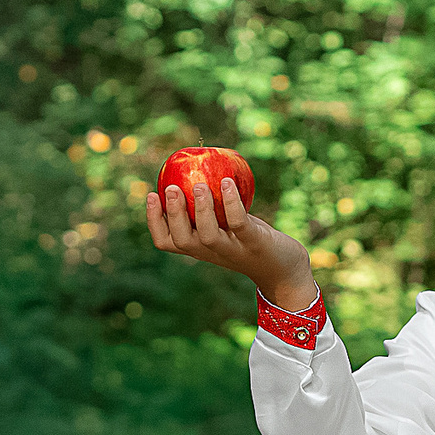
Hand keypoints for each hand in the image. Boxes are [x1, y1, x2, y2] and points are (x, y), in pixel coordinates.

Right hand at [144, 171, 315, 309]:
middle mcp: (211, 252)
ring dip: (201, 209)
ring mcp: (232, 249)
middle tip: (170, 188)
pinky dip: (231, 202)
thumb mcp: (224, 225)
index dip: (153, 220)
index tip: (151, 194)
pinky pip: (238, 223)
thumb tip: (194, 169)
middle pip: (182, 240)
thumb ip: (209, 208)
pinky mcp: (253, 243)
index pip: (166, 241)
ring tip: (198, 185)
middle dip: (172, 214)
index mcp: (198, 247)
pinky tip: (226, 182)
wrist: (283, 266)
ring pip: (208, 235)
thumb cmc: (248, 239)